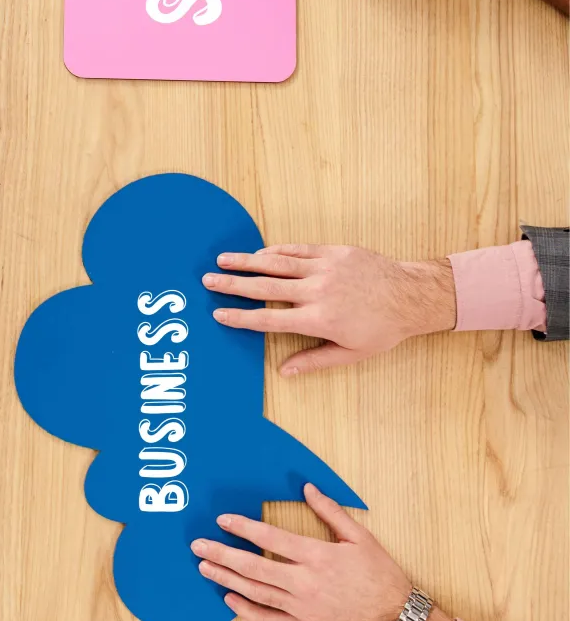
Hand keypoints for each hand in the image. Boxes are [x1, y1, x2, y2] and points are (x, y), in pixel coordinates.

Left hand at [190, 483, 455, 620]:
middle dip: (222, 555)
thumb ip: (331, 511)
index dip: (243, 527)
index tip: (222, 520)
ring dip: (226, 580)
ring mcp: (302, 609)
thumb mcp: (360, 538)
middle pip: (254, 566)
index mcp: (318, 556)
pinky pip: (268, 620)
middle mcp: (305, 582)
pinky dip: (246, 611)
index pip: (271, 537)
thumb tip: (308, 487)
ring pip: (255, 592)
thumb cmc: (381, 576)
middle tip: (198, 547)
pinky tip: (229, 601)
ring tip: (204, 569)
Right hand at [204, 244, 455, 373]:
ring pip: (277, 262)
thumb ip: (314, 360)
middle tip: (208, 280)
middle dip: (233, 284)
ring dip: (248, 260)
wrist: (411, 296)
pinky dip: (277, 250)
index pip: (269, 319)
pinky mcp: (334, 252)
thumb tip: (284, 372)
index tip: (219, 314)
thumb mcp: (351, 353)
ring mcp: (325, 268)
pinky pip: (299, 249)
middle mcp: (317, 291)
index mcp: (318, 319)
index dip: (241, 317)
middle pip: (265, 286)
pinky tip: (260, 252)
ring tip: (224, 259)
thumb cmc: (383, 329)